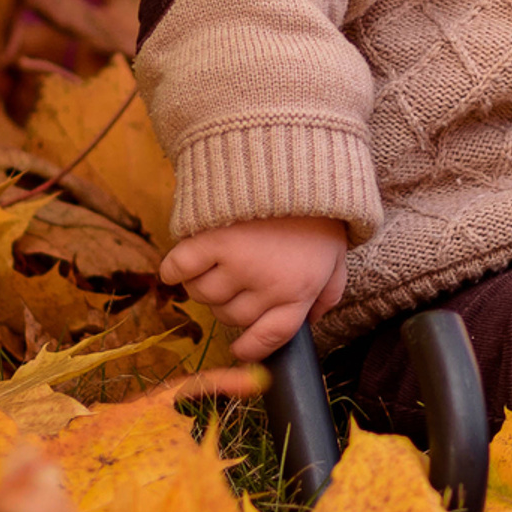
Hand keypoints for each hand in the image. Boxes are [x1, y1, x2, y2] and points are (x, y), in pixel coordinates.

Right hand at [159, 215, 349, 362]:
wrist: (296, 163)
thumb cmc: (318, 211)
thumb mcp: (336, 255)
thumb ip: (328, 293)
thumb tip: (312, 321)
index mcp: (299, 291)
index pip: (270, 337)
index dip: (252, 347)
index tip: (239, 348)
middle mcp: (267, 286)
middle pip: (232, 316)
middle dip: (231, 303)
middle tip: (237, 277)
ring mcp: (237, 264)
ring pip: (204, 296)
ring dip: (204, 285)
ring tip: (215, 262)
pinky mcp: (211, 241)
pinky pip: (179, 270)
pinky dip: (175, 270)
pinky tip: (180, 266)